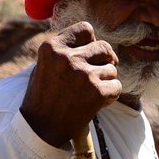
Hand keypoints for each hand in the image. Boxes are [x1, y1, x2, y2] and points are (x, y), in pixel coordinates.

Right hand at [20, 22, 122, 148]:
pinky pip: (117, 86)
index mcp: (52, 47)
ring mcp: (83, 74)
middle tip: (97, 74)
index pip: (86, 29)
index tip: (89, 53)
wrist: (41, 128)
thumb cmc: (43, 95)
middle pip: (104, 46)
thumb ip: (66, 49)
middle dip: (105, 59)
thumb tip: (93, 39)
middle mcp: (67, 57)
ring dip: (106, 80)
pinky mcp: (96, 92)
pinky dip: (110, 96)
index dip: (91, 41)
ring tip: (89, 92)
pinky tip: (96, 103)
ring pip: (112, 68)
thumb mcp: (45, 64)